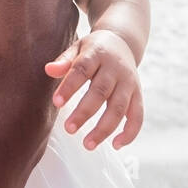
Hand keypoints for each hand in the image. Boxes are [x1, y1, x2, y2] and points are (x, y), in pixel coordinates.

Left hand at [45, 29, 143, 149]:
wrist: (123, 42)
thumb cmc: (94, 49)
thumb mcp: (78, 47)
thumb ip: (64, 60)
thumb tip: (48, 70)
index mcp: (97, 54)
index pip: (82, 70)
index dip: (69, 86)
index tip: (56, 103)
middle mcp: (115, 68)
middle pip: (101, 91)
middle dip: (85, 112)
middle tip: (69, 129)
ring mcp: (129, 82)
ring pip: (119, 107)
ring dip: (104, 128)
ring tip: (88, 144)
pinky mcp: (138, 94)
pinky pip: (138, 116)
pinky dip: (129, 132)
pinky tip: (115, 145)